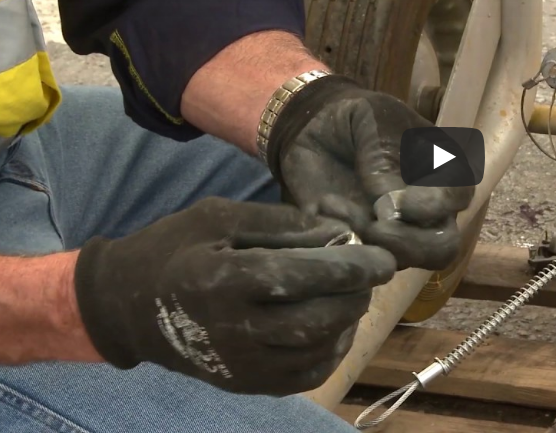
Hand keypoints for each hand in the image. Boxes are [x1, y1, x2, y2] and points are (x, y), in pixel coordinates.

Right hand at [73, 197, 395, 395]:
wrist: (128, 308)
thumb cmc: (174, 250)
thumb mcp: (218, 216)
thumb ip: (279, 223)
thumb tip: (337, 232)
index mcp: (225, 280)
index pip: (302, 277)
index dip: (350, 267)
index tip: (382, 257)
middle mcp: (234, 330)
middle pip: (318, 319)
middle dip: (357, 294)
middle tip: (374, 271)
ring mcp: (241, 365)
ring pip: (316, 351)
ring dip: (349, 320)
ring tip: (355, 292)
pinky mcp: (246, 384)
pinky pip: (305, 376)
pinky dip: (332, 351)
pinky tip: (337, 325)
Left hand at [265, 76, 473, 270]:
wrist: (317, 125)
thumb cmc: (358, 117)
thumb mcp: (372, 119)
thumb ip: (384, 156)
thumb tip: (389, 207)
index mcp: (443, 172)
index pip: (458, 200)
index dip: (434, 206)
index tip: (397, 201)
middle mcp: (427, 211)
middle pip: (441, 249)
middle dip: (407, 244)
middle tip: (371, 226)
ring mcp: (395, 233)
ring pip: (400, 261)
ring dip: (365, 239)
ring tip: (329, 204)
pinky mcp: (361, 245)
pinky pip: (360, 262)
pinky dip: (340, 244)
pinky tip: (321, 210)